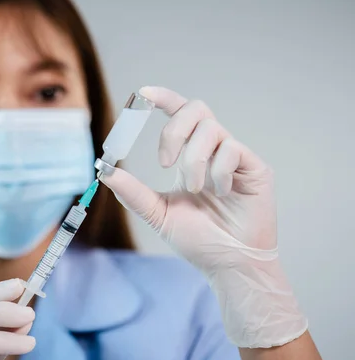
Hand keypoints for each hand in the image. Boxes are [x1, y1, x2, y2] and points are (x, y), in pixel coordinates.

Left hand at [99, 86, 306, 347]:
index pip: (178, 114)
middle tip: (164, 162)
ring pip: (211, 130)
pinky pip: (232, 149)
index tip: (141, 94)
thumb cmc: (199, 240)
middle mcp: (213, 150)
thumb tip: (104, 169)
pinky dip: (217, 171)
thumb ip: (133, 192)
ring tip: (196, 190)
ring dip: (194, 160)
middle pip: (196, 108)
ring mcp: (235, 157)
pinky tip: (220, 193)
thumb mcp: (159, 214)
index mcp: (190, 156)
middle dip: (174, 130)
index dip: (161, 98)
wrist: (229, 265)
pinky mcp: (255, 168)